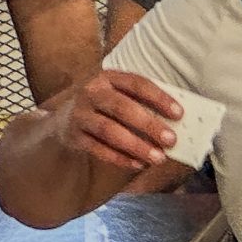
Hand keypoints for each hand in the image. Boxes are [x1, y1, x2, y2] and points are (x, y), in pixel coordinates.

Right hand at [53, 70, 183, 172]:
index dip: (159, 98)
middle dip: (150, 125)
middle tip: (171, 140)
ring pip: (109, 130)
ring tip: (158, 157)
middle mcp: (92, 92)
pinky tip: (137, 164)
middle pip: (123, 108)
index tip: (179, 114)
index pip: (138, 84)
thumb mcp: (120, 95)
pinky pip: (97, 148)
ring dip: (136, 146)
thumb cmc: (105, 105)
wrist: (62, 118)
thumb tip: (175, 122)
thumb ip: (143, 103)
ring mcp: (79, 114)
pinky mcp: (73, 136)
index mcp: (109, 77)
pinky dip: (119, 158)